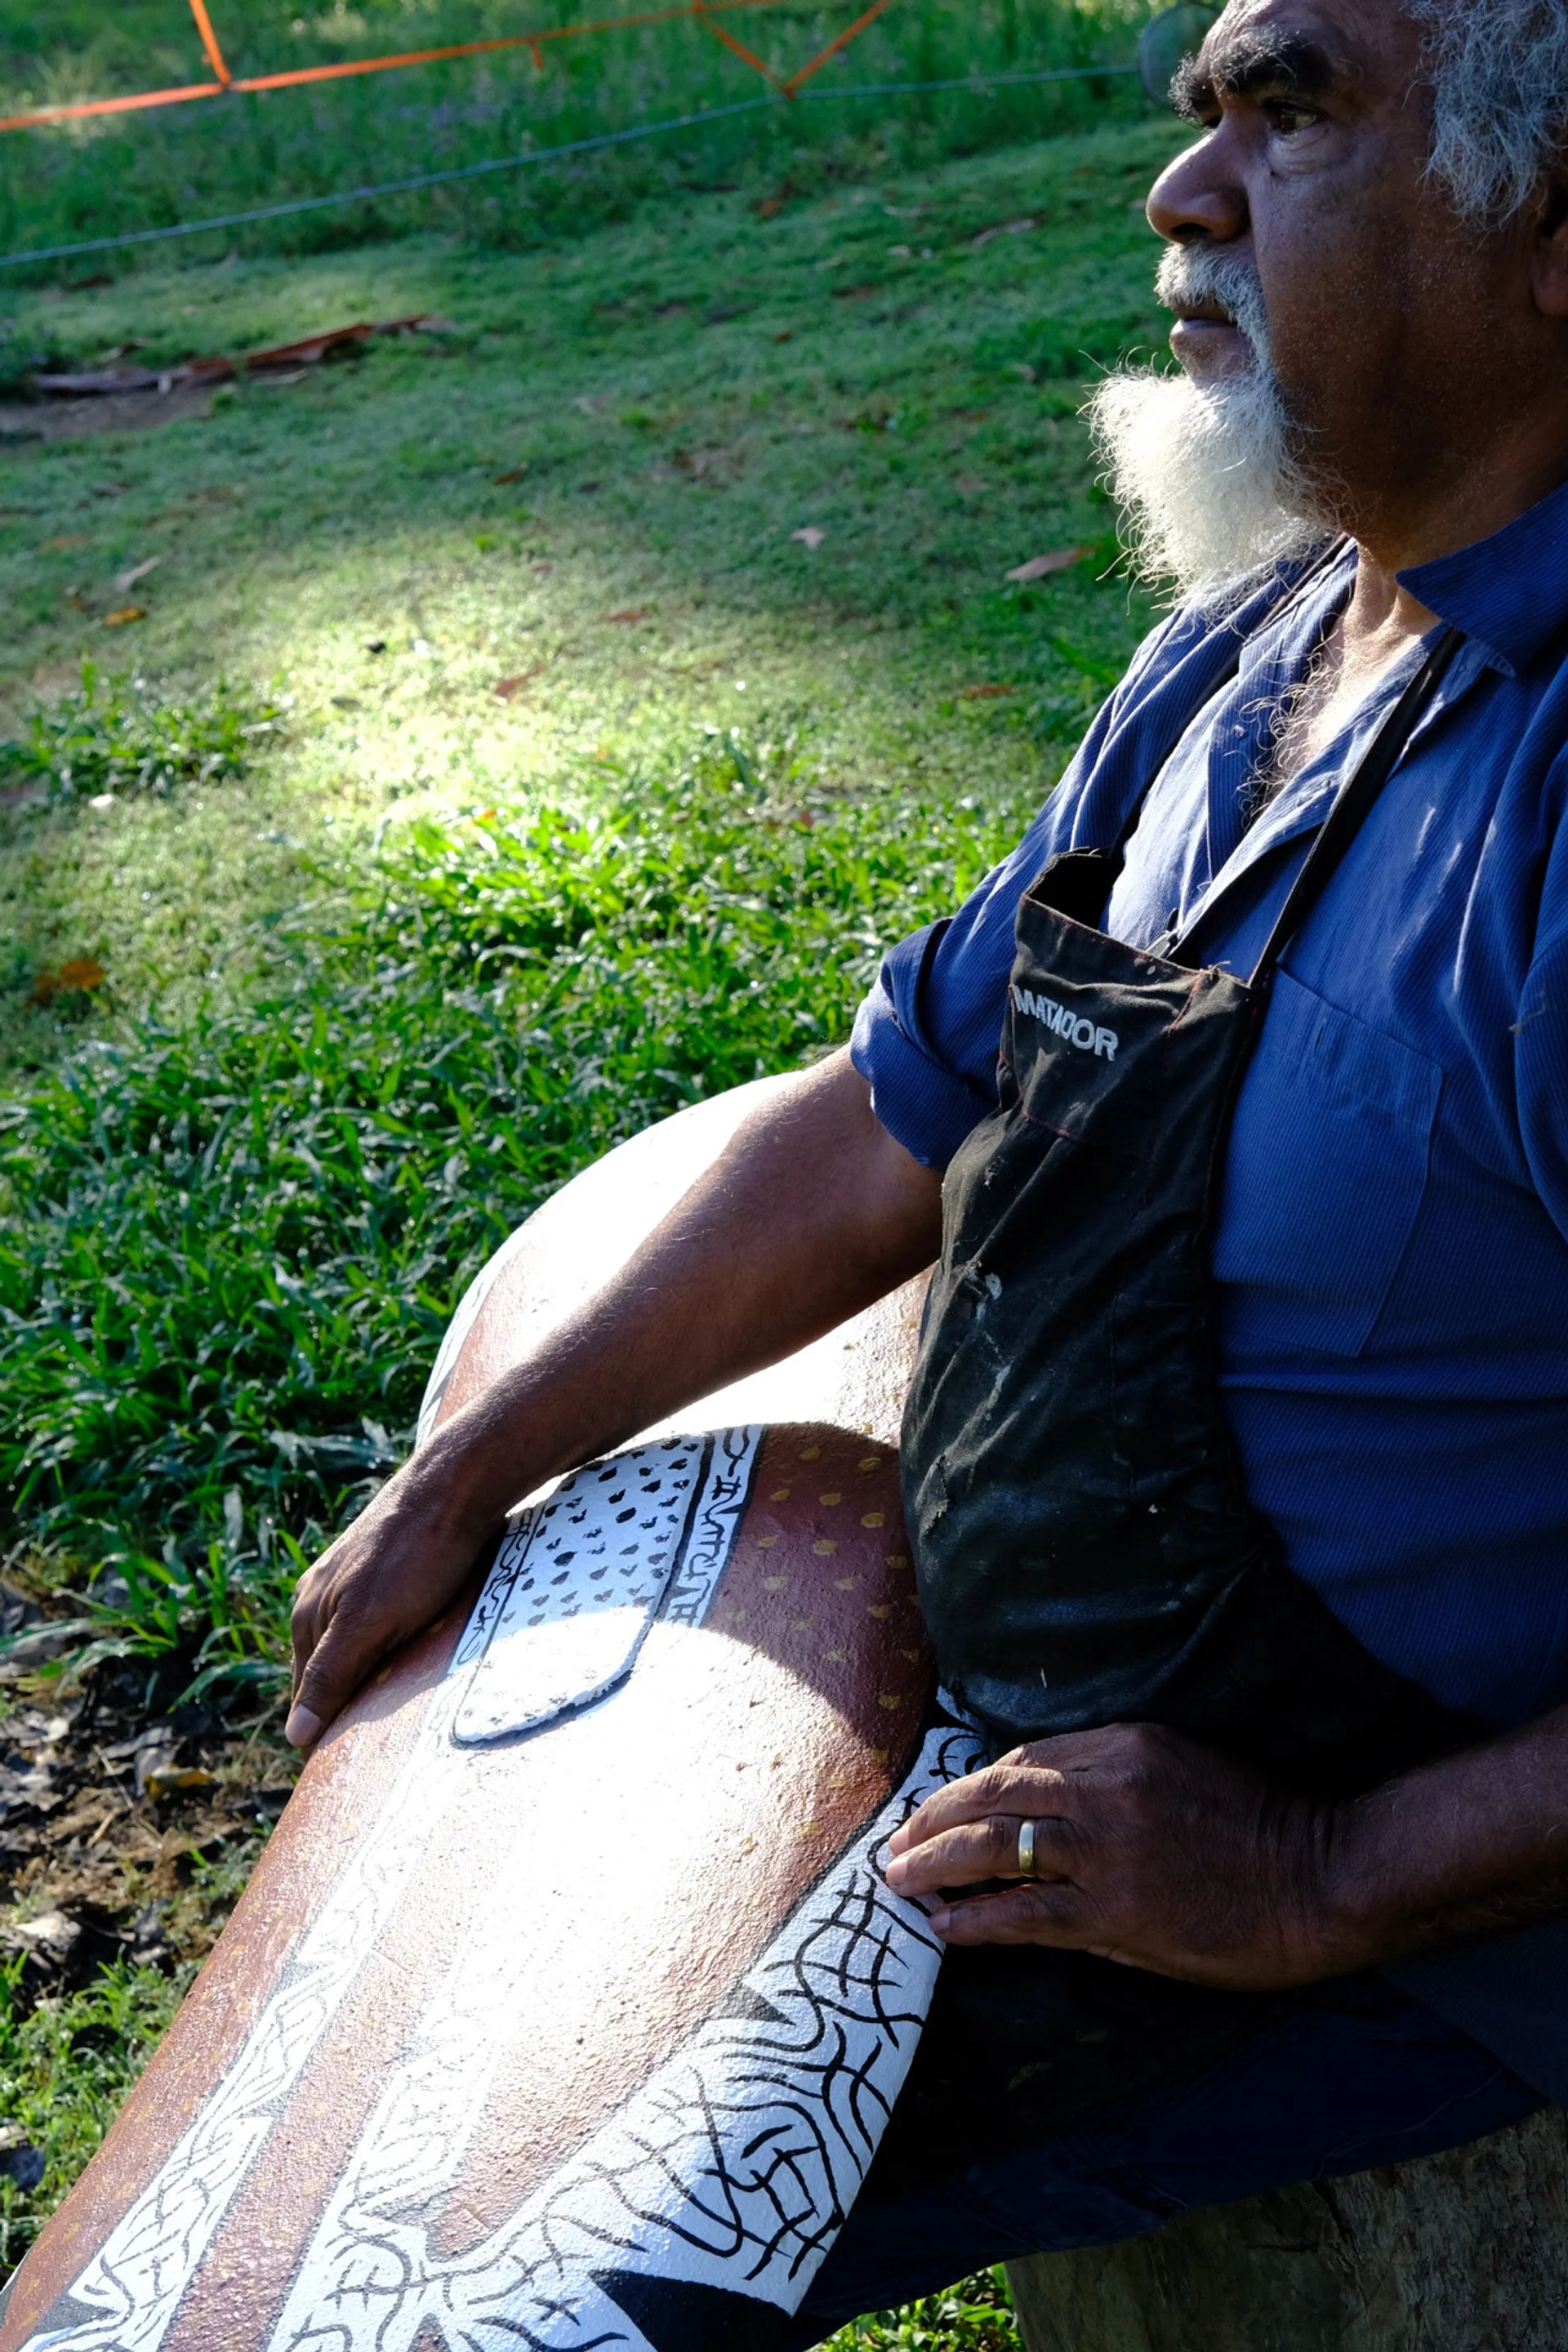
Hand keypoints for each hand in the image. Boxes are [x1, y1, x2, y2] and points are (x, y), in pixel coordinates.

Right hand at [286, 1445, 504, 1751]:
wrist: (460, 1483)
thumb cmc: (417, 1555)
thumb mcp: (370, 1623)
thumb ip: (330, 1676)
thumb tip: (294, 1737)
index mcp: (309, 1613)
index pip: (308, 1694)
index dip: (329, 1730)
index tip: (356, 1767)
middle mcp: (324, 1595)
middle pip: (332, 1672)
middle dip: (353, 1707)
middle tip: (388, 1746)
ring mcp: (357, 1579)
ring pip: (361, 1647)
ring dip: (379, 1677)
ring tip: (408, 1706)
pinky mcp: (392, 1568)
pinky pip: (387, 1623)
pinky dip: (399, 1647)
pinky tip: (424, 1655)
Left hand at [884, 1722, 1370, 1989]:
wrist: (1323, 1876)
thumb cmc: (1262, 1826)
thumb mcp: (1185, 1767)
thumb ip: (1114, 1778)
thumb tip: (1044, 1803)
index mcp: (1124, 1744)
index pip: (1022, 1759)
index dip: (970, 1786)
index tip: (939, 1806)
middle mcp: (1107, 1787)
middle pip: (993, 1794)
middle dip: (934, 1818)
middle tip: (895, 1843)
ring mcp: (1108, 1851)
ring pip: (994, 1848)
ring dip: (934, 1864)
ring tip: (896, 1881)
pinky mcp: (1117, 1912)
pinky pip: (1025, 1914)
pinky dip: (976, 1920)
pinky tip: (943, 1927)